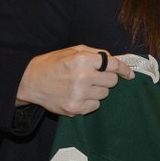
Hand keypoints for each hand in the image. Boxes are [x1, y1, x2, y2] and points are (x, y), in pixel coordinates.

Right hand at [16, 45, 132, 116]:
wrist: (30, 82)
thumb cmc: (53, 64)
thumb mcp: (72, 51)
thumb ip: (95, 53)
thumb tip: (116, 60)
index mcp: (82, 60)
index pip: (113, 65)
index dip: (123, 69)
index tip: (129, 74)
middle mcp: (82, 77)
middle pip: (112, 81)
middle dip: (106, 78)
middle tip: (94, 77)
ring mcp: (79, 95)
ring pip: (105, 94)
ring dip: (98, 90)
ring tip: (82, 85)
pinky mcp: (75, 109)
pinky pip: (95, 106)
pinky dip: (90, 101)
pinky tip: (78, 95)